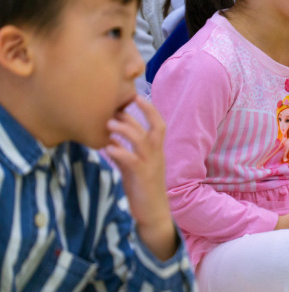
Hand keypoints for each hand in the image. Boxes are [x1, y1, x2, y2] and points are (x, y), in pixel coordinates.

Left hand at [105, 96, 175, 260]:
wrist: (153, 213)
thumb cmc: (143, 189)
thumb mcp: (133, 168)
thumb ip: (124, 154)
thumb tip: (109, 142)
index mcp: (156, 151)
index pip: (158, 124)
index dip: (149, 109)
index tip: (136, 97)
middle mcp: (156, 155)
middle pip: (152, 128)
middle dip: (135, 115)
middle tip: (115, 108)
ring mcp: (150, 165)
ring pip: (142, 141)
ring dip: (126, 130)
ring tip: (109, 125)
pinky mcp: (142, 177)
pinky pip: (131, 160)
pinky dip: (119, 152)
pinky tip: (107, 149)